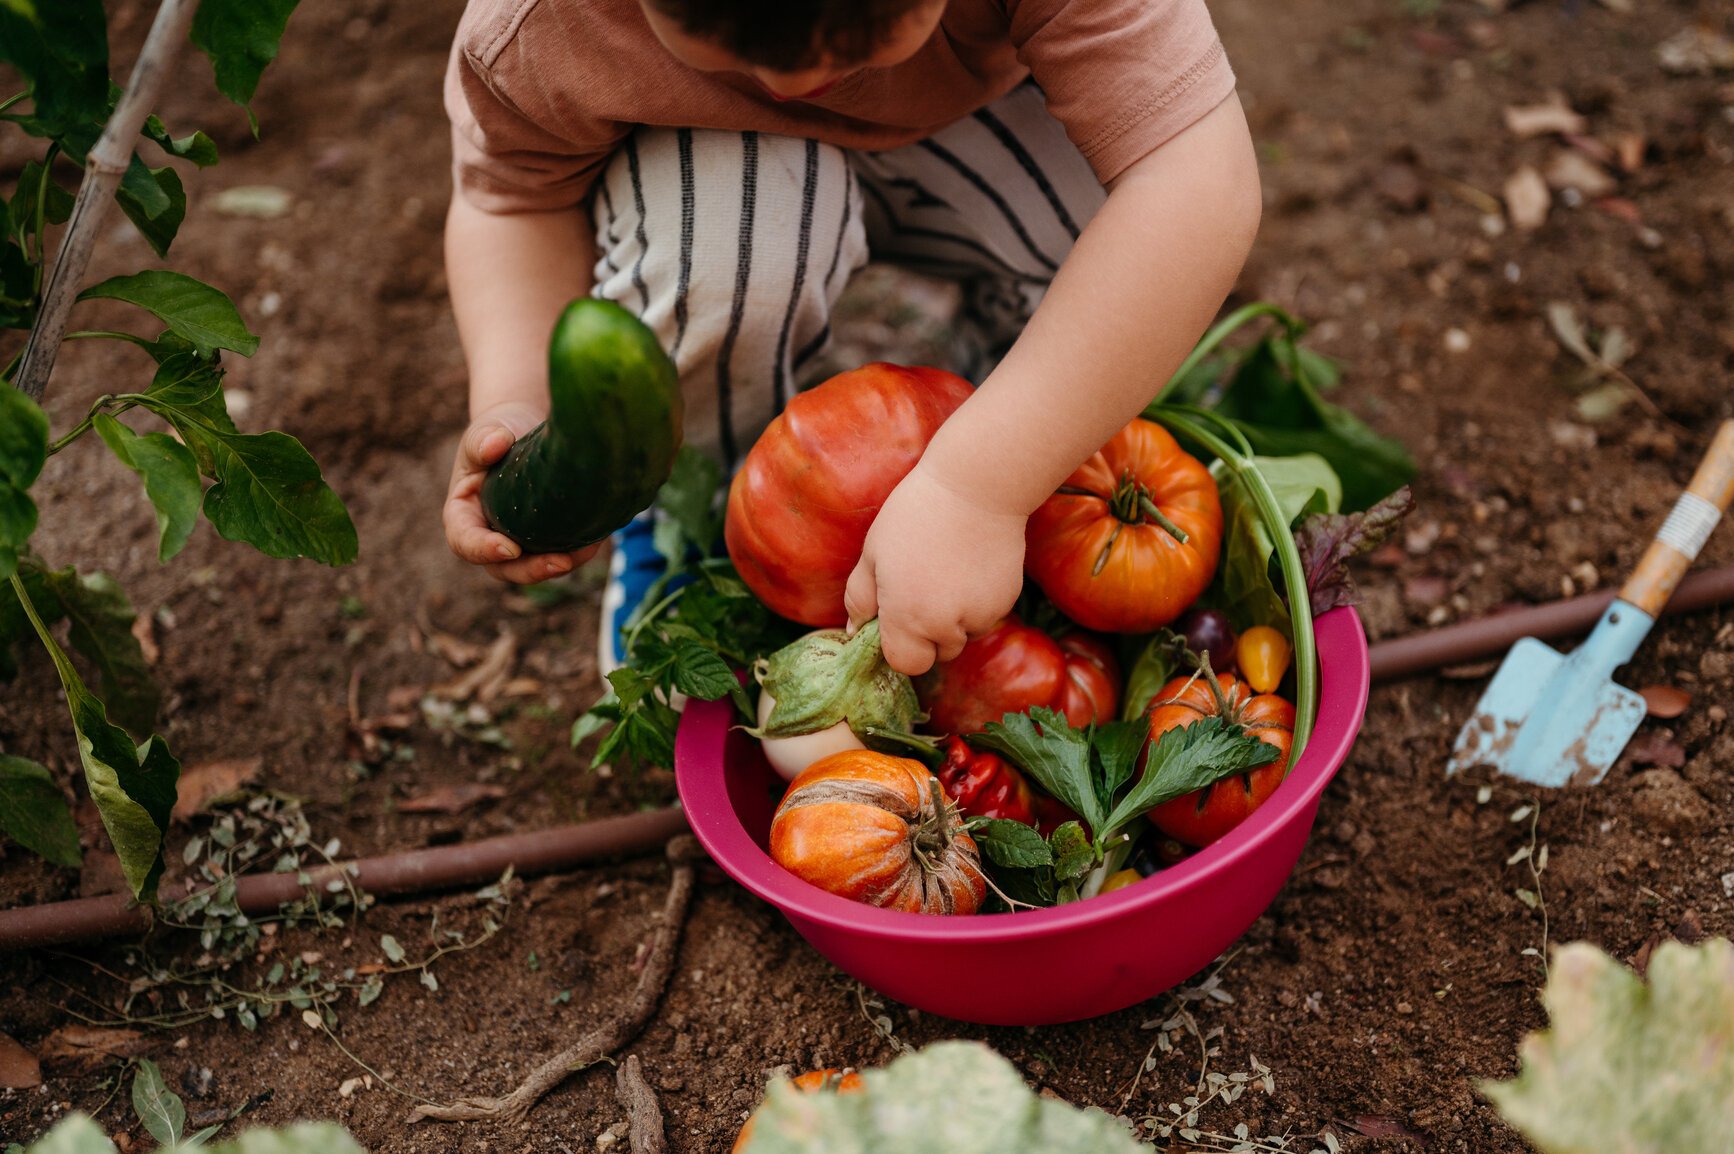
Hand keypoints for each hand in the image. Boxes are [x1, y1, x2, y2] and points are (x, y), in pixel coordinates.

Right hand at [444, 401, 600, 582]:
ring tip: (586, 550)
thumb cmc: (499, 432)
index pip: (465, 541)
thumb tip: (496, 444)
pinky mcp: (547, 539)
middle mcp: (489, 536)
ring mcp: (520, 542)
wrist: (526, 432)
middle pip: (504, 567)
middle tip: (559, 563)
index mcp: (464, 515)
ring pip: (536, 566)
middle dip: (531, 570)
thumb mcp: (486, 430)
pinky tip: (596, 539)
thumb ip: (482, 439)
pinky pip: (561, 554)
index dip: (484, 550)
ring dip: (561, 565)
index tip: (509, 548)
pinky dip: (578, 551)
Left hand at [844, 463, 1027, 675]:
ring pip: (965, 633)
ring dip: (956, 617)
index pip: (906, 664)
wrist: (976, 488)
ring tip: (948, 570)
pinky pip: (987, 614)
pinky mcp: (1007, 600)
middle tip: (924, 587)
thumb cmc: (915, 515)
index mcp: (907, 618)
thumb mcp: (873, 553)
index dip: (901, 647)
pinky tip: (971, 564)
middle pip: (939, 652)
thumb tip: (854, 630)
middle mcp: (946, 626)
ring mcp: (981, 615)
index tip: (898, 621)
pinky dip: (979, 600)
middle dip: (930, 634)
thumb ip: (860, 598)